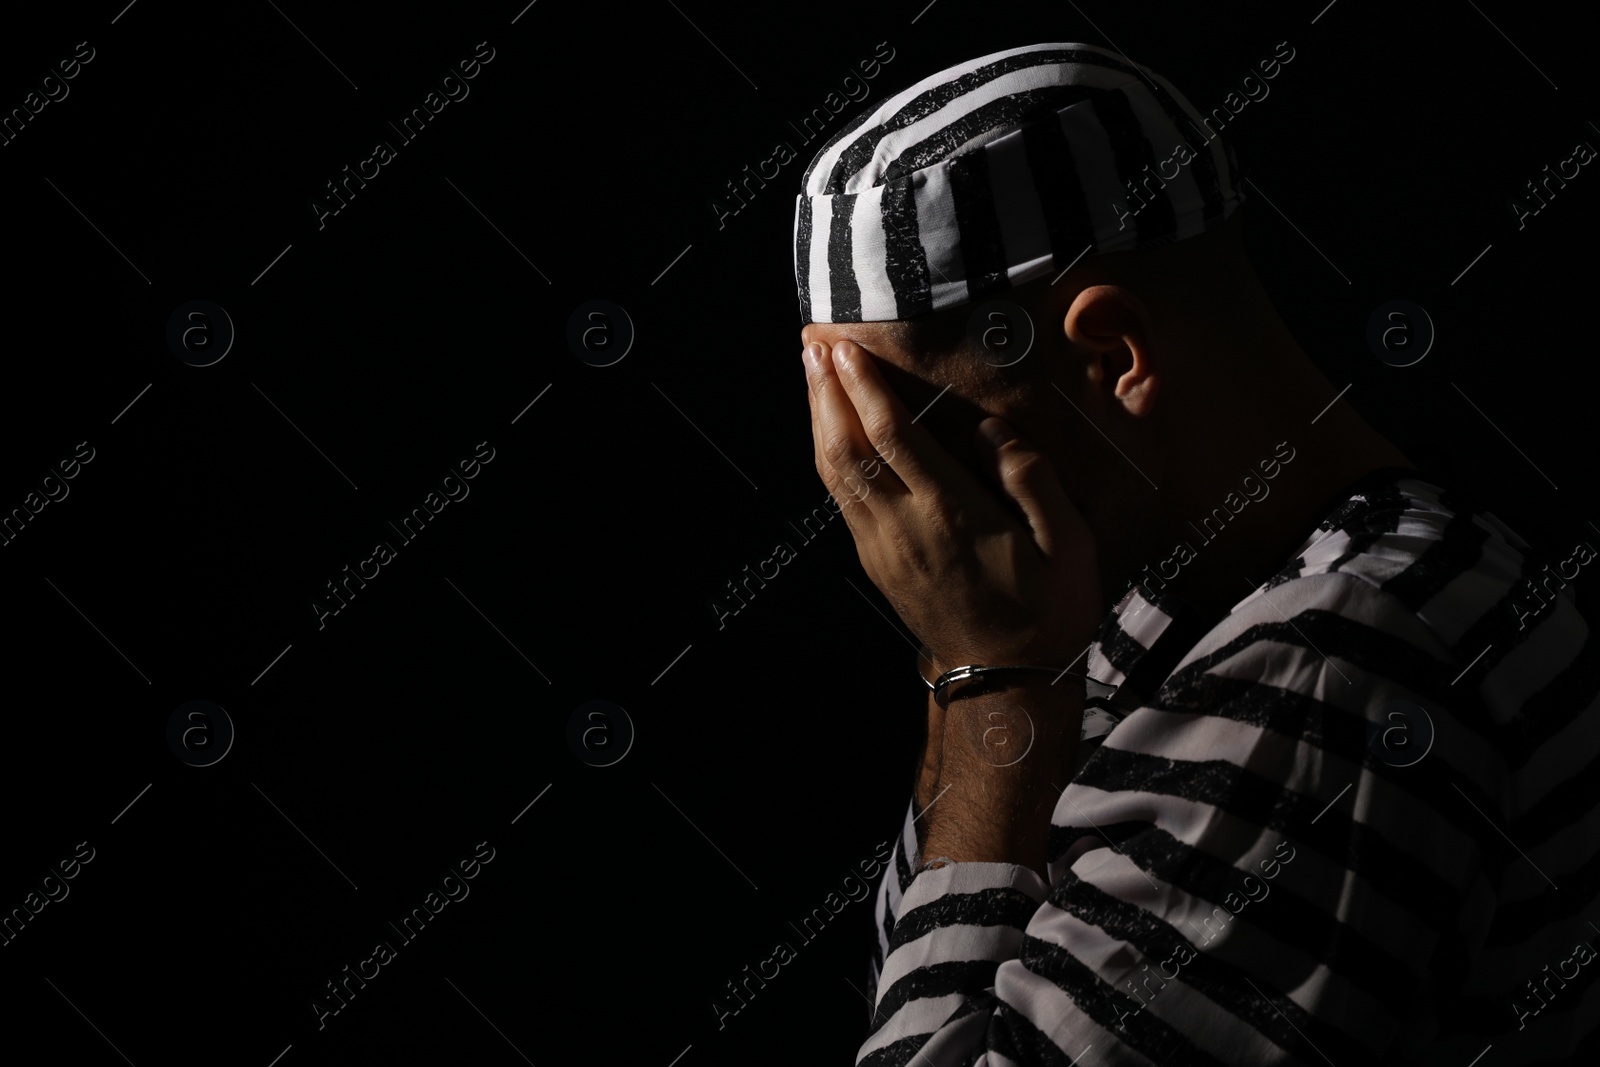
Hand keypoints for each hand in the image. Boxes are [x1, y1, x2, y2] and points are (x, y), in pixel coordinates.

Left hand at [804, 339, 1103, 670]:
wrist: (1007, 681)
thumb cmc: (1048, 609)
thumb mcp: (1069, 544)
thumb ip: (1032, 478)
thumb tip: (991, 429)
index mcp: (951, 513)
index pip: (893, 435)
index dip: (864, 386)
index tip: (847, 347)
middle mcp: (905, 526)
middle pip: (847, 446)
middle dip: (826, 392)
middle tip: (812, 345)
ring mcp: (883, 547)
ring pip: (835, 472)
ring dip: (818, 419)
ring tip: (811, 375)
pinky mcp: (876, 561)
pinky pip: (841, 497)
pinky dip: (829, 455)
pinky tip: (829, 431)